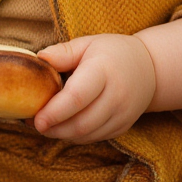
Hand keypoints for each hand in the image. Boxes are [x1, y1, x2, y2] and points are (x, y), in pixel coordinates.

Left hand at [32, 34, 155, 141]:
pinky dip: (75, 136)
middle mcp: (116, 96)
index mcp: (103, 71)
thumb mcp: (87, 43)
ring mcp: (122, 115)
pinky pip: (95, 138)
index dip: (55, 111)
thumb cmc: (111, 52)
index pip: (77, 97)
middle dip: (54, 128)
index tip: (35, 118)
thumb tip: (39, 59)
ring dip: (62, 134)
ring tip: (44, 126)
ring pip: (87, 135)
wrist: (148, 68)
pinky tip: (62, 127)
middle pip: (81, 122)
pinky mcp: (122, 127)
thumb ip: (63, 52)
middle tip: (33, 123)